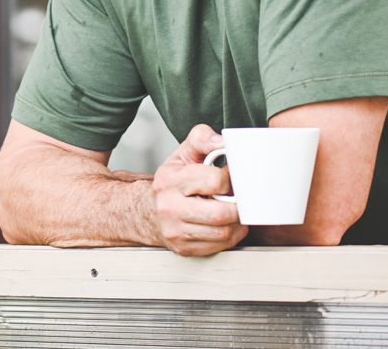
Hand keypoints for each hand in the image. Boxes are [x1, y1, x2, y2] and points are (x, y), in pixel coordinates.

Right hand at [149, 124, 247, 255]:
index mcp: (170, 180)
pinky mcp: (184, 248)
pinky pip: (220, 246)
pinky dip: (231, 235)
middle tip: (237, 198)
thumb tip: (222, 141)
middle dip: (237, 206)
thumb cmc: (172, 181)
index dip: (228, 179)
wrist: (150, 211)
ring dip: (237, 222)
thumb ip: (202, 139)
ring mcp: (176, 231)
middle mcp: (169, 207)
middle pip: (220, 213)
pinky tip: (227, 223)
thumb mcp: (183, 153)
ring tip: (233, 209)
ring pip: (222, 232)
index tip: (228, 178)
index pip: (213, 181)